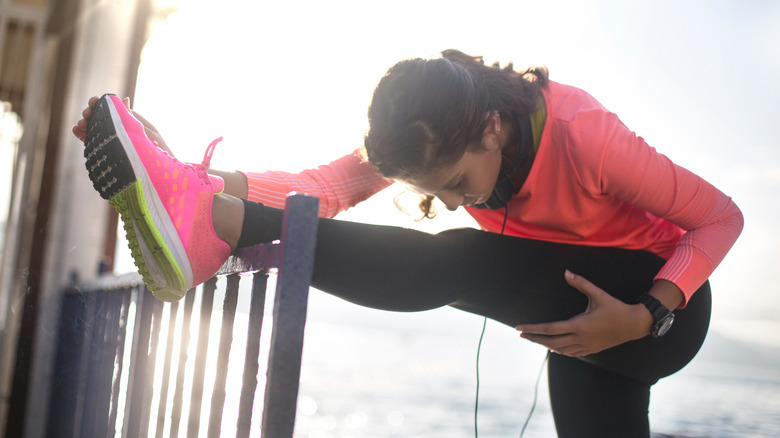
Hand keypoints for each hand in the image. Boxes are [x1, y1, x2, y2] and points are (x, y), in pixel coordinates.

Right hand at [71, 96, 173, 155]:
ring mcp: (111, 138)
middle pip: (99, 117)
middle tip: (86, 116)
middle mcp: (118, 127)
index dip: (99, 103)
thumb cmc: (159, 149)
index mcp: (128, 120)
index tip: (92, 102)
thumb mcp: (146, 132)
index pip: (110, 108)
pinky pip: (93, 141)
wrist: (160, 170)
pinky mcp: (107, 149)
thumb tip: (125, 99)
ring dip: (85, 124)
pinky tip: (76, 130)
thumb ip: (132, 118)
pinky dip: (83, 136)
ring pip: (94, 128)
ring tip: (80, 125)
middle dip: (90, 114)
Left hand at [515, 270, 651, 356]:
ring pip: (560, 350)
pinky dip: (560, 351)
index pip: (550, 329)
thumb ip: (581, 283)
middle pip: (551, 342)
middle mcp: (580, 338)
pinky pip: (571, 353)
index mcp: (579, 325)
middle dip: (535, 338)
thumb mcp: (598, 294)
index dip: (533, 329)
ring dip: (546, 345)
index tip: (519, 328)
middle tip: (522, 335)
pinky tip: (554, 348)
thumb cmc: (616, 308)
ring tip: (534, 340)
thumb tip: (566, 272)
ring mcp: (586, 346)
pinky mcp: (591, 349)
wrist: (634, 325)